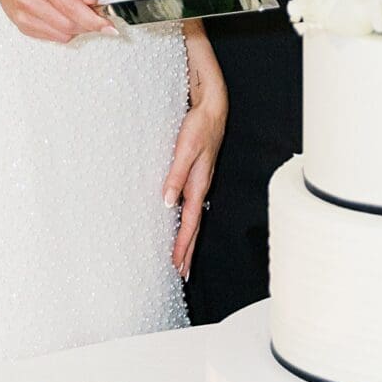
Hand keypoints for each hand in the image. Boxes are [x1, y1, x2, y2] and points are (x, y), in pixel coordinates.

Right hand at [0, 0, 111, 43]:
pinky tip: (64, 17)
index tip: (108, 26)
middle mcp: (29, 0)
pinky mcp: (23, 27)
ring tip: (80, 14)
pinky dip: (65, 30)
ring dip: (78, 28)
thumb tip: (92, 2)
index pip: (71, 7)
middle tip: (99, 18)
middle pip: (68, 25)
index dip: (93, 20)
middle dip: (89, 25)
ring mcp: (24, 17)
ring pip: (62, 35)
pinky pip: (53, 37)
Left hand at [164, 87, 225, 278]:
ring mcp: (200, 182)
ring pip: (194, 217)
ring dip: (189, 238)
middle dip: (189, 251)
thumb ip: (176, 175)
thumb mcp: (184, 149)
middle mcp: (200, 187)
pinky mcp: (197, 174)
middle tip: (181, 273)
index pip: (189, 223)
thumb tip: (168, 202)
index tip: (177, 265)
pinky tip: (183, 223)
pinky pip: (192, 205)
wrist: (213, 108)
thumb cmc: (200, 126)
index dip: (183, 245)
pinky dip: (188, 221)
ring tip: (183, 257)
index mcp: (198, 184)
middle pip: (194, 226)